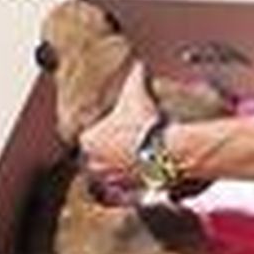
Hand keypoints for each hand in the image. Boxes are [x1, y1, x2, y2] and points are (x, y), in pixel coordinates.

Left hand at [79, 61, 157, 203]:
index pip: (86, 137)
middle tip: (121, 142)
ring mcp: (109, 178)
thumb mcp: (137, 93)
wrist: (166, 149)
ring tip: (131, 157)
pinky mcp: (126, 189)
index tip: (112, 128)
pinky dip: (129, 180)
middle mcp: (94, 162)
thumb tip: (138, 64)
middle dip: (105, 151)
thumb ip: (134, 77)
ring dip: (115, 166)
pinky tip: (141, 170)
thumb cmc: (145, 123)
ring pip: (107, 173)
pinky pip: (123, 186)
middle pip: (94, 156)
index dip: (100, 131)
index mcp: (88, 140)